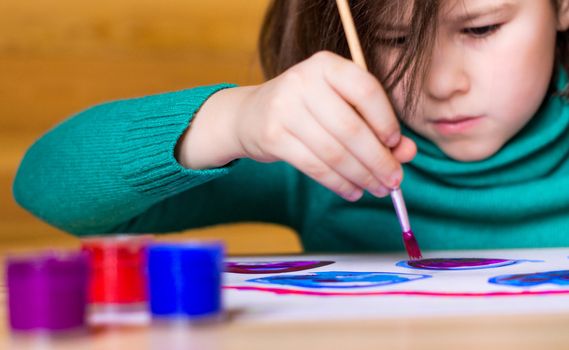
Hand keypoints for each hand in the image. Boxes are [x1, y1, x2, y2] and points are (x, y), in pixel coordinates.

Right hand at [179, 51, 416, 200]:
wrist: (250, 115)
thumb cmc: (307, 109)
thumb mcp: (339, 105)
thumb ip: (374, 124)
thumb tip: (406, 153)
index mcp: (326, 65)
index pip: (366, 91)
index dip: (387, 122)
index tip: (397, 146)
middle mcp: (303, 81)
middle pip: (352, 128)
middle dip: (378, 160)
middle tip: (395, 181)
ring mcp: (284, 108)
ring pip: (334, 152)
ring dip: (361, 176)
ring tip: (378, 189)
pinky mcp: (272, 136)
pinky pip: (315, 166)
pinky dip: (339, 183)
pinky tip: (352, 191)